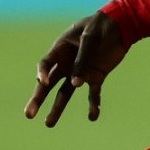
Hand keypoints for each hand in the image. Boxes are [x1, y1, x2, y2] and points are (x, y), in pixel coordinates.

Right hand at [24, 11, 129, 126]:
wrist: (120, 25)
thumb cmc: (101, 26)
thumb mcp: (90, 38)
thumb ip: (82, 60)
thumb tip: (75, 84)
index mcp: (61, 49)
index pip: (45, 64)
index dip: (42, 74)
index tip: (44, 81)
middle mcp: (67, 63)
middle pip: (49, 84)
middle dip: (38, 99)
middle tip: (29, 115)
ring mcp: (81, 72)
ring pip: (65, 93)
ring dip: (58, 108)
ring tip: (49, 124)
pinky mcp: (96, 77)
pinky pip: (93, 94)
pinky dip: (93, 105)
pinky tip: (93, 116)